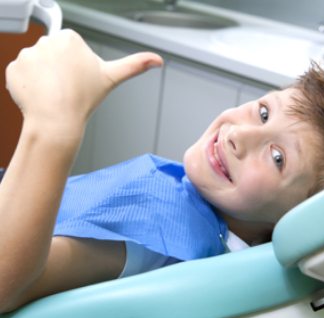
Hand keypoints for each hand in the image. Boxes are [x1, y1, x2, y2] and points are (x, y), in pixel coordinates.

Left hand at [5, 29, 162, 132]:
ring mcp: (27, 55)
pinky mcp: (14, 69)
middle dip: (60, 69)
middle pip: (54, 54)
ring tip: (54, 93)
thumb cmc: (83, 100)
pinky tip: (40, 95)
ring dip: (44, 78)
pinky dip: (29, 85)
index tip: (78, 79)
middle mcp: (47, 41)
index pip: (71, 48)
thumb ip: (135, 65)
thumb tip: (158, 60)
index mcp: (70, 39)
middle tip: (67, 88)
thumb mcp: (112, 78)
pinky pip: (22, 74)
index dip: (76, 66)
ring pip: (38, 65)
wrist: (57, 121)